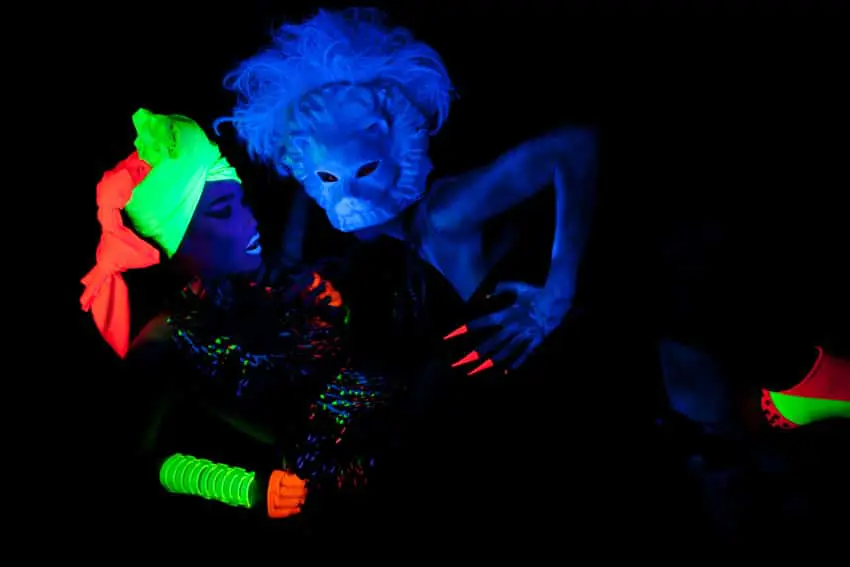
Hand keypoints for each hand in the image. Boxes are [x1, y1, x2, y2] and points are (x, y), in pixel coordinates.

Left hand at [444, 281, 570, 373]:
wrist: (557, 299)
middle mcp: (512, 327)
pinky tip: (508, 371)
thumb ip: (502, 288)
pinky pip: (525, 353)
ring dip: (494, 361)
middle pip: (492, 342)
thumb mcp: (518, 287)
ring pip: (506, 351)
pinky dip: (517, 362)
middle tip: (464, 361)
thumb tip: (489, 293)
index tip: (455, 334)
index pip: (483, 321)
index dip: (469, 327)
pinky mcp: (535, 341)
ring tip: (482, 369)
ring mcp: (524, 335)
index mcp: (506, 314)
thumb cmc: (536, 292)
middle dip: (478, 352)